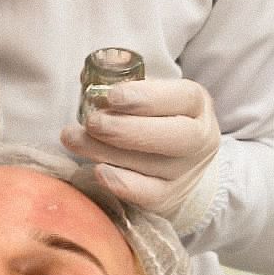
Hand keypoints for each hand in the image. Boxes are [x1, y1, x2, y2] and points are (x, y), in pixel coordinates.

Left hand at [61, 77, 220, 234]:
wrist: (173, 165)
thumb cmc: (151, 119)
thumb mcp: (145, 96)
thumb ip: (122, 83)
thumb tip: (95, 77)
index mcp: (196, 105)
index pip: (183, 97)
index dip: (147, 97)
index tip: (112, 96)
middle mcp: (199, 139)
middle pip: (174, 136)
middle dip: (127, 129)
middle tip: (92, 122)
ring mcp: (186, 172)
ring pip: (153, 166)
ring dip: (108, 152)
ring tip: (74, 139)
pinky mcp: (169, 198)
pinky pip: (148, 195)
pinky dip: (122, 184)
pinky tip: (97, 171)